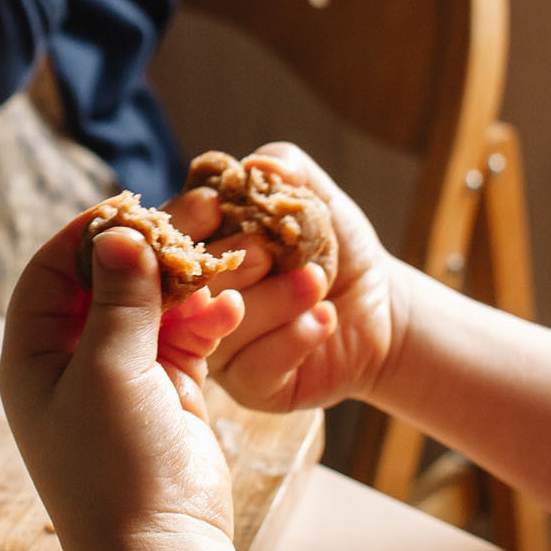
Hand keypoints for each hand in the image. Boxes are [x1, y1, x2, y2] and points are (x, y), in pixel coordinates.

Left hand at [0, 210, 246, 550]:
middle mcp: (71, 364)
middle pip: (105, 284)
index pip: (49, 274)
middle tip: (190, 218)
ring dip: (184, 284)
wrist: (158, 549)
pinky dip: (206, 320)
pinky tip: (228, 307)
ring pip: (150, 308)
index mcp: (33, 358)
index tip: (128, 205)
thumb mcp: (108, 371)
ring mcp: (121, 380)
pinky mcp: (167, 395)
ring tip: (220, 257)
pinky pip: (185, 338)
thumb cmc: (113, 464)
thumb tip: (119, 233)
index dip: (85, 236)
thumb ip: (117, 299)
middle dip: (147, 253)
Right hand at [166, 143, 405, 415]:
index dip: (185, 220)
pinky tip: (323, 319)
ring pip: (225, 327)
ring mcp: (221, 348)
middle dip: (231, 262)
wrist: (380, 305)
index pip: (170, 236)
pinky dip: (295, 337)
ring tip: (317, 280)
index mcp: (201, 250)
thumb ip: (288, 169)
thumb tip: (256, 163)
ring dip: (276, 299)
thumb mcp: (317, 198)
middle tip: (267, 251)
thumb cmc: (335, 247)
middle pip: (190, 286)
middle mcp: (198, 303)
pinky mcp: (252, 386)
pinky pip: (257, 367)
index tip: (213, 205)